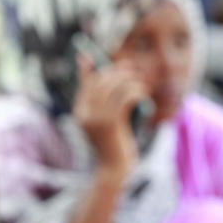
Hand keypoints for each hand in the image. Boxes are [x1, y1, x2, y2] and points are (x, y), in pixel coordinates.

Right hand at [72, 55, 148, 171]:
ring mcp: (96, 118)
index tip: (91, 55)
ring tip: (141, 84)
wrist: (113, 167)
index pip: (85, 83)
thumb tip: (112, 83)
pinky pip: (125, 97)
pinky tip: (143, 95)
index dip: (89, 68)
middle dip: (118, 71)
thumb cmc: (112, 142)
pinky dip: (136, 92)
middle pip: (100, 80)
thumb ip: (104, 102)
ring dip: (131, 80)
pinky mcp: (110, 123)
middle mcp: (84, 113)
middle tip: (133, 69)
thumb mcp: (104, 121)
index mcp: (79, 112)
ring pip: (114, 86)